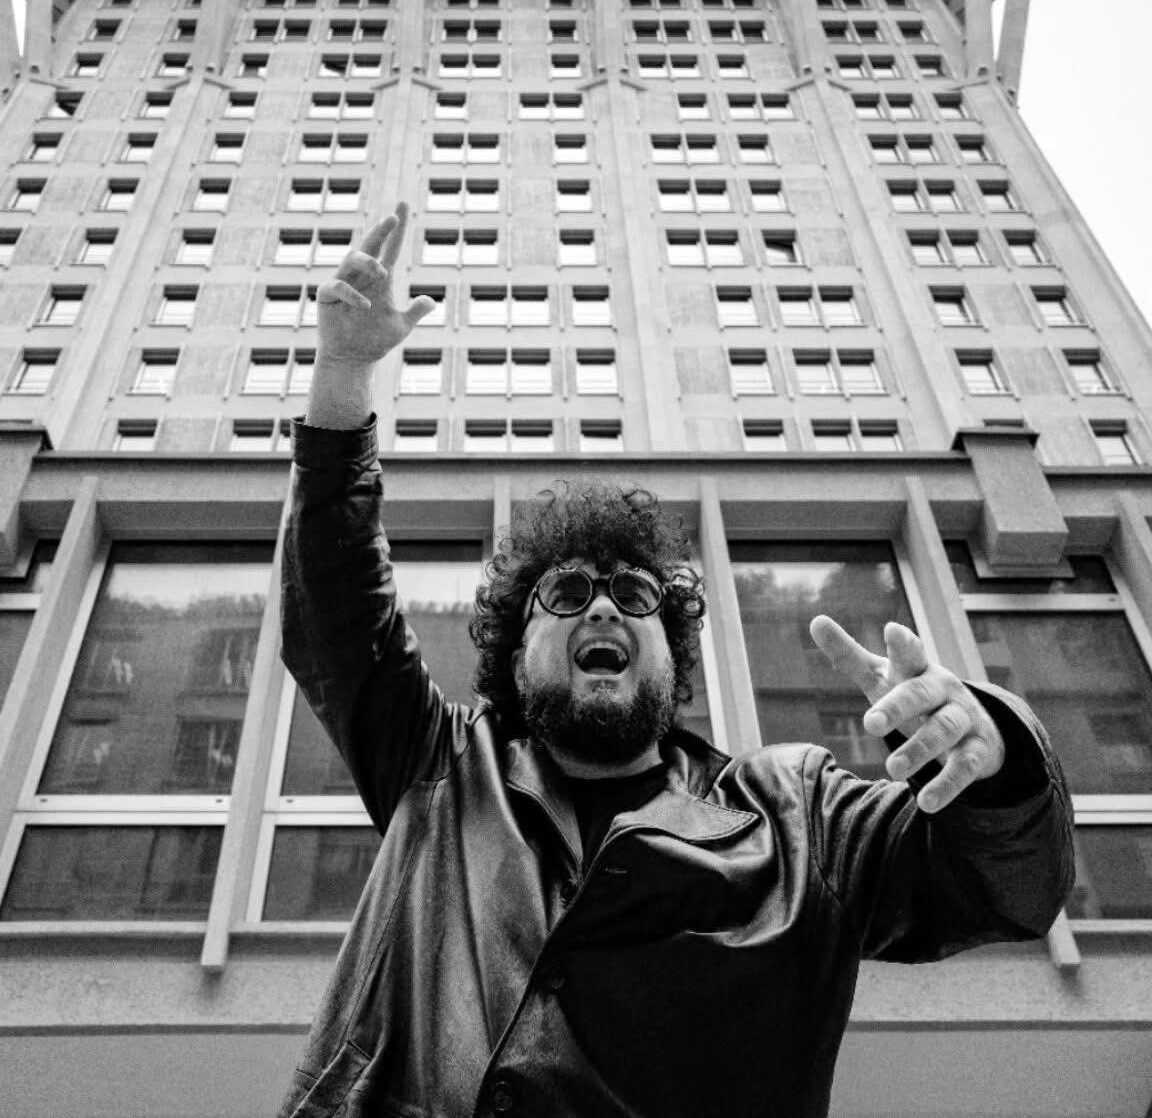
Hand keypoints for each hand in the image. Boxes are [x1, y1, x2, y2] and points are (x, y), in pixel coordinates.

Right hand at [315, 202, 435, 369]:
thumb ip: (415, 312)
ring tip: (384, 274)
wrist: (353, 359)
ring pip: (353, 258)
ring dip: (369, 262)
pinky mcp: (327, 295)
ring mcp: (344, 282)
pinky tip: (367, 306)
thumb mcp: (400, 326)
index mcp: (381, 279)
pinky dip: (353, 294)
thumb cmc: (374, 340)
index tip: (403, 206)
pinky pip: (339, 285)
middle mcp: (362, 275)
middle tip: (394, 218)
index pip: (391, 248)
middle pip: (370, 245)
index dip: (398, 230)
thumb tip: (431, 301)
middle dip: (382, 230)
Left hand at [809, 615, 1004, 812]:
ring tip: (892, 770)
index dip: (902, 643)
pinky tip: (927, 803)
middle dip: (898, 706)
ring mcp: (963, 718)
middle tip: (871, 724)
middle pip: (922, 693)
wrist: (974, 724)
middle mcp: (942, 690)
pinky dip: (947, 785)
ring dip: (920, 749)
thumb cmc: (913, 694)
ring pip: (945, 730)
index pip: (909, 653)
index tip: (891, 631)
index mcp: (916, 669)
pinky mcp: (977, 750)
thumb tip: (815, 620)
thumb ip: (848, 654)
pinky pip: (966, 767)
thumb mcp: (882, 677)